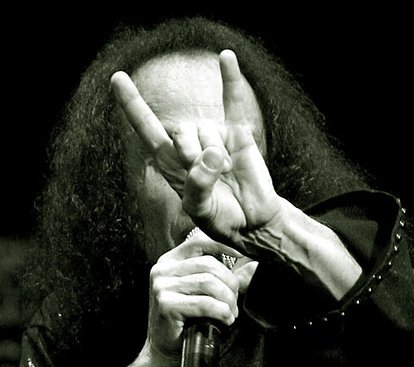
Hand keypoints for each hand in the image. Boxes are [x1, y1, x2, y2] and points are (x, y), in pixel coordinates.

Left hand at [111, 50, 282, 252]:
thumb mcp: (199, 210)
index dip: (132, 104)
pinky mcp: (238, 133)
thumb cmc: (222, 217)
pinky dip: (231, 80)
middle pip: (179, 130)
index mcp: (172, 162)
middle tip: (207, 175)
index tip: (118, 78)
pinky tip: (226, 56)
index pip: (147, 128)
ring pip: (205, 129)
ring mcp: (215, 135)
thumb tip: (212, 154)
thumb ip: (198, 185)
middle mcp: (190, 144)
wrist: (253, 220)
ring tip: (226, 173)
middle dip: (190, 153)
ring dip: (215, 154)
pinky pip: (233, 102)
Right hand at [144, 230, 242, 362]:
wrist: (164, 351)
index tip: (242, 255)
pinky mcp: (166, 305)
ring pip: (209, 283)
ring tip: (231, 312)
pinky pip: (205, 303)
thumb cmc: (186, 319)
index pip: (199, 241)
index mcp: (170, 261)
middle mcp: (162, 270)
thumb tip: (253, 265)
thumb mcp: (203, 291)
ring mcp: (161, 286)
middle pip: (208, 264)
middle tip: (235, 300)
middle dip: (230, 282)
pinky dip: (221, 312)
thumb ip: (224, 275)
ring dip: (227, 299)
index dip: (223, 245)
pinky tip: (226, 319)